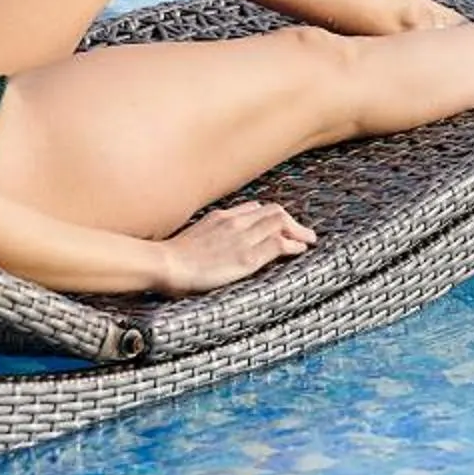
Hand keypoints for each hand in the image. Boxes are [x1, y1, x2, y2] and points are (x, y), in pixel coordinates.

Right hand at [156, 201, 316, 293]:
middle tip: (304, 233)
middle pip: (274, 213)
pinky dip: (292, 244)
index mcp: (223, 217)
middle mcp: (236, 222)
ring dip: (297, 231)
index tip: (282, 225)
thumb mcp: (196, 234)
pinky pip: (277, 244)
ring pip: (280, 224)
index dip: (274, 217)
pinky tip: (299, 249)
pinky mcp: (246, 257)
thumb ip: (214, 229)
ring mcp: (242, 238)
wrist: (166, 264)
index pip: (257, 209)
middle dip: (292, 222)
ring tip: (307, 240)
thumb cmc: (174, 256)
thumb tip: (226, 230)